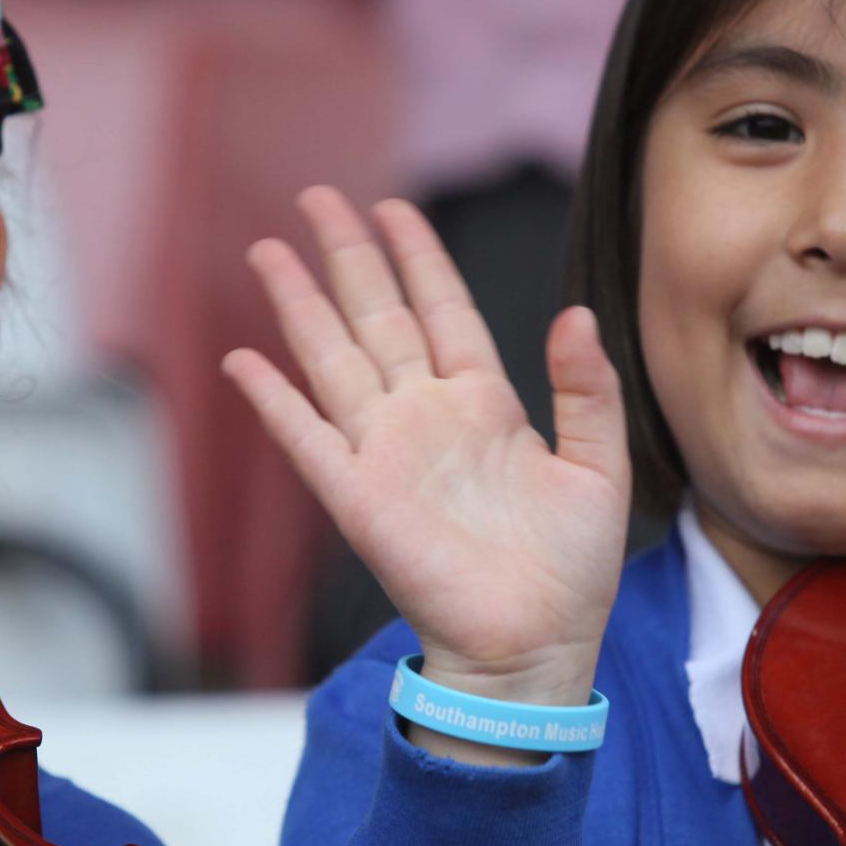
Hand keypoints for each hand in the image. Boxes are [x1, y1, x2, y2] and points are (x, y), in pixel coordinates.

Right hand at [224, 188, 631, 735]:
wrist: (535, 646)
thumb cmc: (571, 573)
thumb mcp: (600, 468)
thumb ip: (587, 390)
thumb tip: (573, 313)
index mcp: (485, 405)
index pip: (443, 309)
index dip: (417, 257)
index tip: (392, 208)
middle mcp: (427, 418)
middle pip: (377, 317)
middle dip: (347, 257)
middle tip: (316, 199)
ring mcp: (387, 455)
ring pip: (335, 360)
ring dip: (301, 306)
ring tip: (270, 252)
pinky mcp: (359, 500)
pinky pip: (307, 439)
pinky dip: (274, 401)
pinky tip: (244, 361)